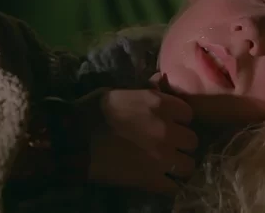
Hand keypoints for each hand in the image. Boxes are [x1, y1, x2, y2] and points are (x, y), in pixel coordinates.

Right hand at [84, 87, 198, 194]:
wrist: (72, 140)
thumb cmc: (92, 111)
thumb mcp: (119, 91)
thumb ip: (145, 89)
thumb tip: (161, 78)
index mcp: (159, 104)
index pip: (188, 114)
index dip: (180, 119)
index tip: (171, 123)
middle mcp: (167, 129)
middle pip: (192, 140)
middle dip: (182, 143)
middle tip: (170, 145)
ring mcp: (162, 156)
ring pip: (188, 165)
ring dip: (179, 164)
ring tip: (168, 165)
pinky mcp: (151, 179)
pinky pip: (173, 186)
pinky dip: (169, 185)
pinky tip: (161, 180)